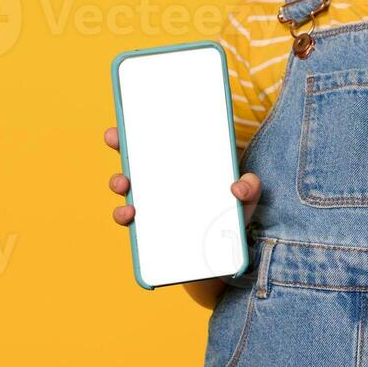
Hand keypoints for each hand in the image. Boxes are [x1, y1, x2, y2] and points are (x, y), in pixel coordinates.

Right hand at [103, 125, 262, 228]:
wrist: (227, 245)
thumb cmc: (233, 209)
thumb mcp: (247, 192)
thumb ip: (250, 186)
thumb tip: (237, 187)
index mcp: (181, 161)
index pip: (156, 138)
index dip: (138, 127)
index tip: (124, 121)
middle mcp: (162, 177)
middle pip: (133, 156)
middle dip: (120, 146)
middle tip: (117, 139)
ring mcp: (154, 201)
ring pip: (125, 187)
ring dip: (118, 182)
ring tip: (125, 184)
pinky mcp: (150, 225)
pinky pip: (129, 218)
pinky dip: (124, 214)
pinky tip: (130, 213)